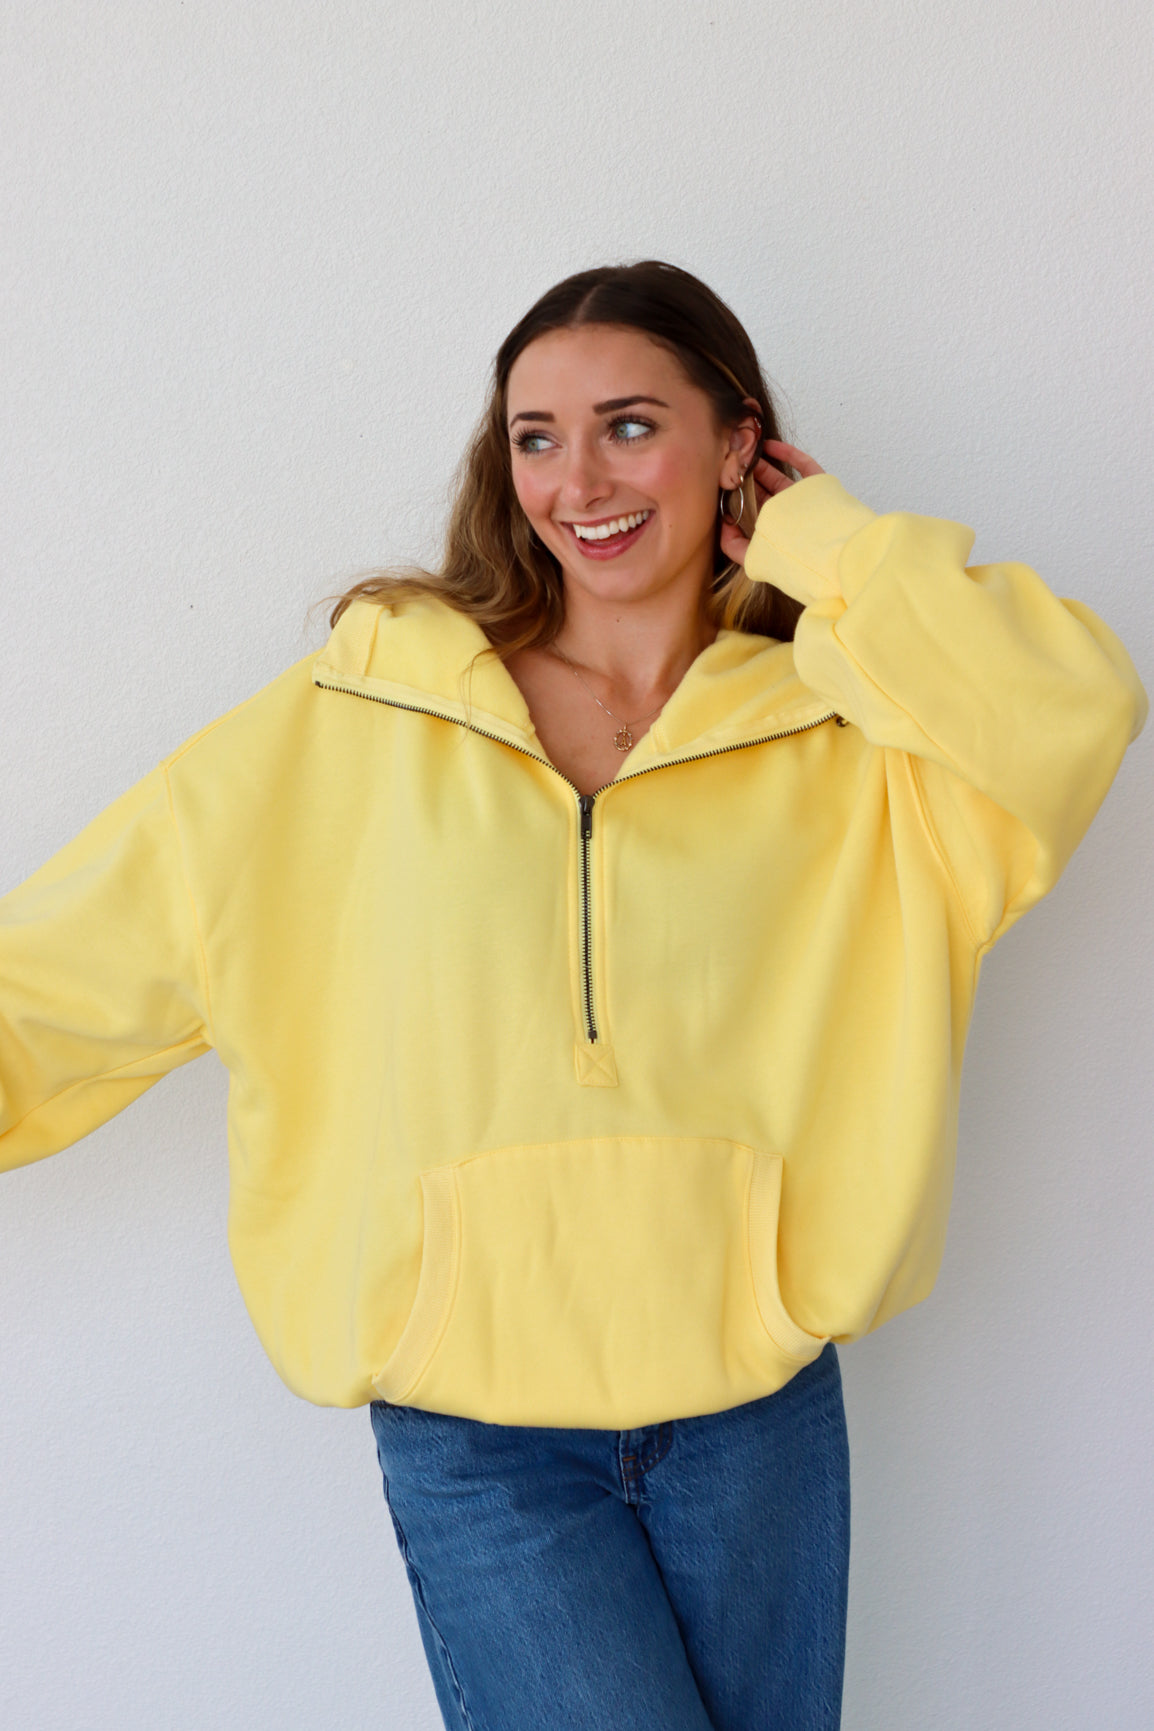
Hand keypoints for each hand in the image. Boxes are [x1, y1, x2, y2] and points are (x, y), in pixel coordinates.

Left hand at [718, 439, 825, 567]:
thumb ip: (732, 544)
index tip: (723, 481)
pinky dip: (786, 452)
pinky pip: (803, 463)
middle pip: (762, 491)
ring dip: (761, 464)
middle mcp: (787, 515)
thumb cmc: (792, 555)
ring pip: (778, 476)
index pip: (751, 509)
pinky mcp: (819, 484)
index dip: (737, 495)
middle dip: (746, 477)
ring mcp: (803, 498)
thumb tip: (723, 522)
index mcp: (772, 531)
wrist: (828, 550)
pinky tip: (768, 445)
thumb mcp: (752, 557)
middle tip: (731, 462)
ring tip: (745, 451)